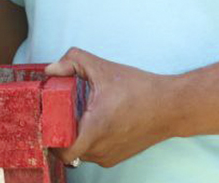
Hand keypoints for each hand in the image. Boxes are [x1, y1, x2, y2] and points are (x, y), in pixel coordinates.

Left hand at [45, 48, 174, 167]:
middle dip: (59, 131)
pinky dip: (88, 138)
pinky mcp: (117, 157)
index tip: (47, 120)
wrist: (171, 106)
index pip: (62, 152)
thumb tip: (50, 69)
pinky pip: (93, 151)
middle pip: (67, 149)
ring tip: (76, 113)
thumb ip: (72, 61)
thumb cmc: (139, 89)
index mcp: (95, 130)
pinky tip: (93, 119)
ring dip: (74, 135)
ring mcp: (110, 156)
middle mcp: (101, 149)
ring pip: (80, 151)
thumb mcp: (102, 68)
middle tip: (57, 111)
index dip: (50, 138)